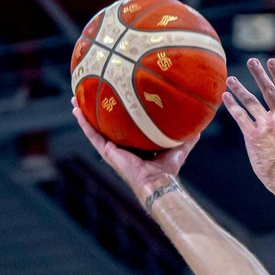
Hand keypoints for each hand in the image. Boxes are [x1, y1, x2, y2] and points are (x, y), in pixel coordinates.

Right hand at [72, 100, 197, 199]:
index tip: (114, 96)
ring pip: (94, 127)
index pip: (125, 124)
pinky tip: (76, 111)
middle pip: (106, 123)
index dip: (119, 111)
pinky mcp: (107, 152)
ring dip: (84, 113)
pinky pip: (92, 135)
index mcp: (135, 143)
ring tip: (75, 99)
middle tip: (88, 93)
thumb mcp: (178, 146)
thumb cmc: (168, 168)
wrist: (158, 181)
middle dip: (97, 109)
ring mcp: (112, 148)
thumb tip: (199, 125)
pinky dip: (84, 123)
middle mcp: (121, 144)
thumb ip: (187, 136)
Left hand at [220, 58, 274, 190]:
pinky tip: (226, 98)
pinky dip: (232, 105)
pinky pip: (240, 116)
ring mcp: (267, 126)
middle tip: (252, 61)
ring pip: (251, 101)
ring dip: (240, 88)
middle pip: (269, 90)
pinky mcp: (253, 136)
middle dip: (260, 74)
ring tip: (231, 79)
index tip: (272, 62)